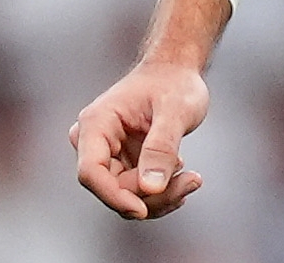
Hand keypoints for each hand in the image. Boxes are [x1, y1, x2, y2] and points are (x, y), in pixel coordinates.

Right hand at [72, 60, 209, 218]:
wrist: (177, 73)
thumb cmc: (174, 83)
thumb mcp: (175, 110)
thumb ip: (162, 147)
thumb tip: (150, 188)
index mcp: (96, 123)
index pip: (90, 172)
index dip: (114, 196)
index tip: (144, 210)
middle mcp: (94, 142)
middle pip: (111, 187)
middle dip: (151, 195)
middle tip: (192, 180)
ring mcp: (108, 155)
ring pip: (125, 195)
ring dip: (160, 196)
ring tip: (193, 179)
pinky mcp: (122, 164)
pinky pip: (136, 191)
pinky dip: (161, 192)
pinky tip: (184, 180)